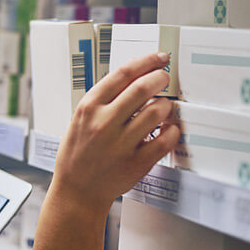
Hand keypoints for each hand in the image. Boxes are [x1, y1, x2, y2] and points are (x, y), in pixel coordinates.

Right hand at [32, 52, 180, 249]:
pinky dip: (172, 131)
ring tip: (164, 108)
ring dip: (167, 105)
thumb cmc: (78, 154)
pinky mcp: (137, 162)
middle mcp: (104, 123)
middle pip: (143, 88)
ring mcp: (121, 143)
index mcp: (88, 108)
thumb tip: (134, 79)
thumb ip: (102, 102)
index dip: (145, 61)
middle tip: (165, 78)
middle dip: (160, 78)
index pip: (122, 74)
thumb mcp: (79, 121)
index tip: (159, 58)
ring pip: (158, 111)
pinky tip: (168, 130)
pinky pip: (166, 139)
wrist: (76, 191)